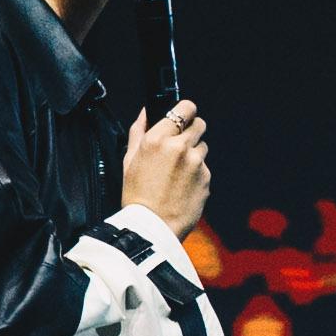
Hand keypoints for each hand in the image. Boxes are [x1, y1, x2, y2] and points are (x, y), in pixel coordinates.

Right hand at [120, 100, 213, 233]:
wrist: (152, 227)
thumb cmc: (137, 195)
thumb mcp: (129, 160)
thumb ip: (138, 131)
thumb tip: (145, 112)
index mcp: (157, 139)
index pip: (185, 108)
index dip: (185, 111)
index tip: (183, 117)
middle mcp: (179, 147)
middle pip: (199, 124)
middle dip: (191, 131)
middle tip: (179, 146)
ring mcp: (196, 163)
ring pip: (203, 147)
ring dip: (194, 154)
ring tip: (177, 172)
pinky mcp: (206, 178)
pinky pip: (205, 168)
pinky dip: (197, 174)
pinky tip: (182, 186)